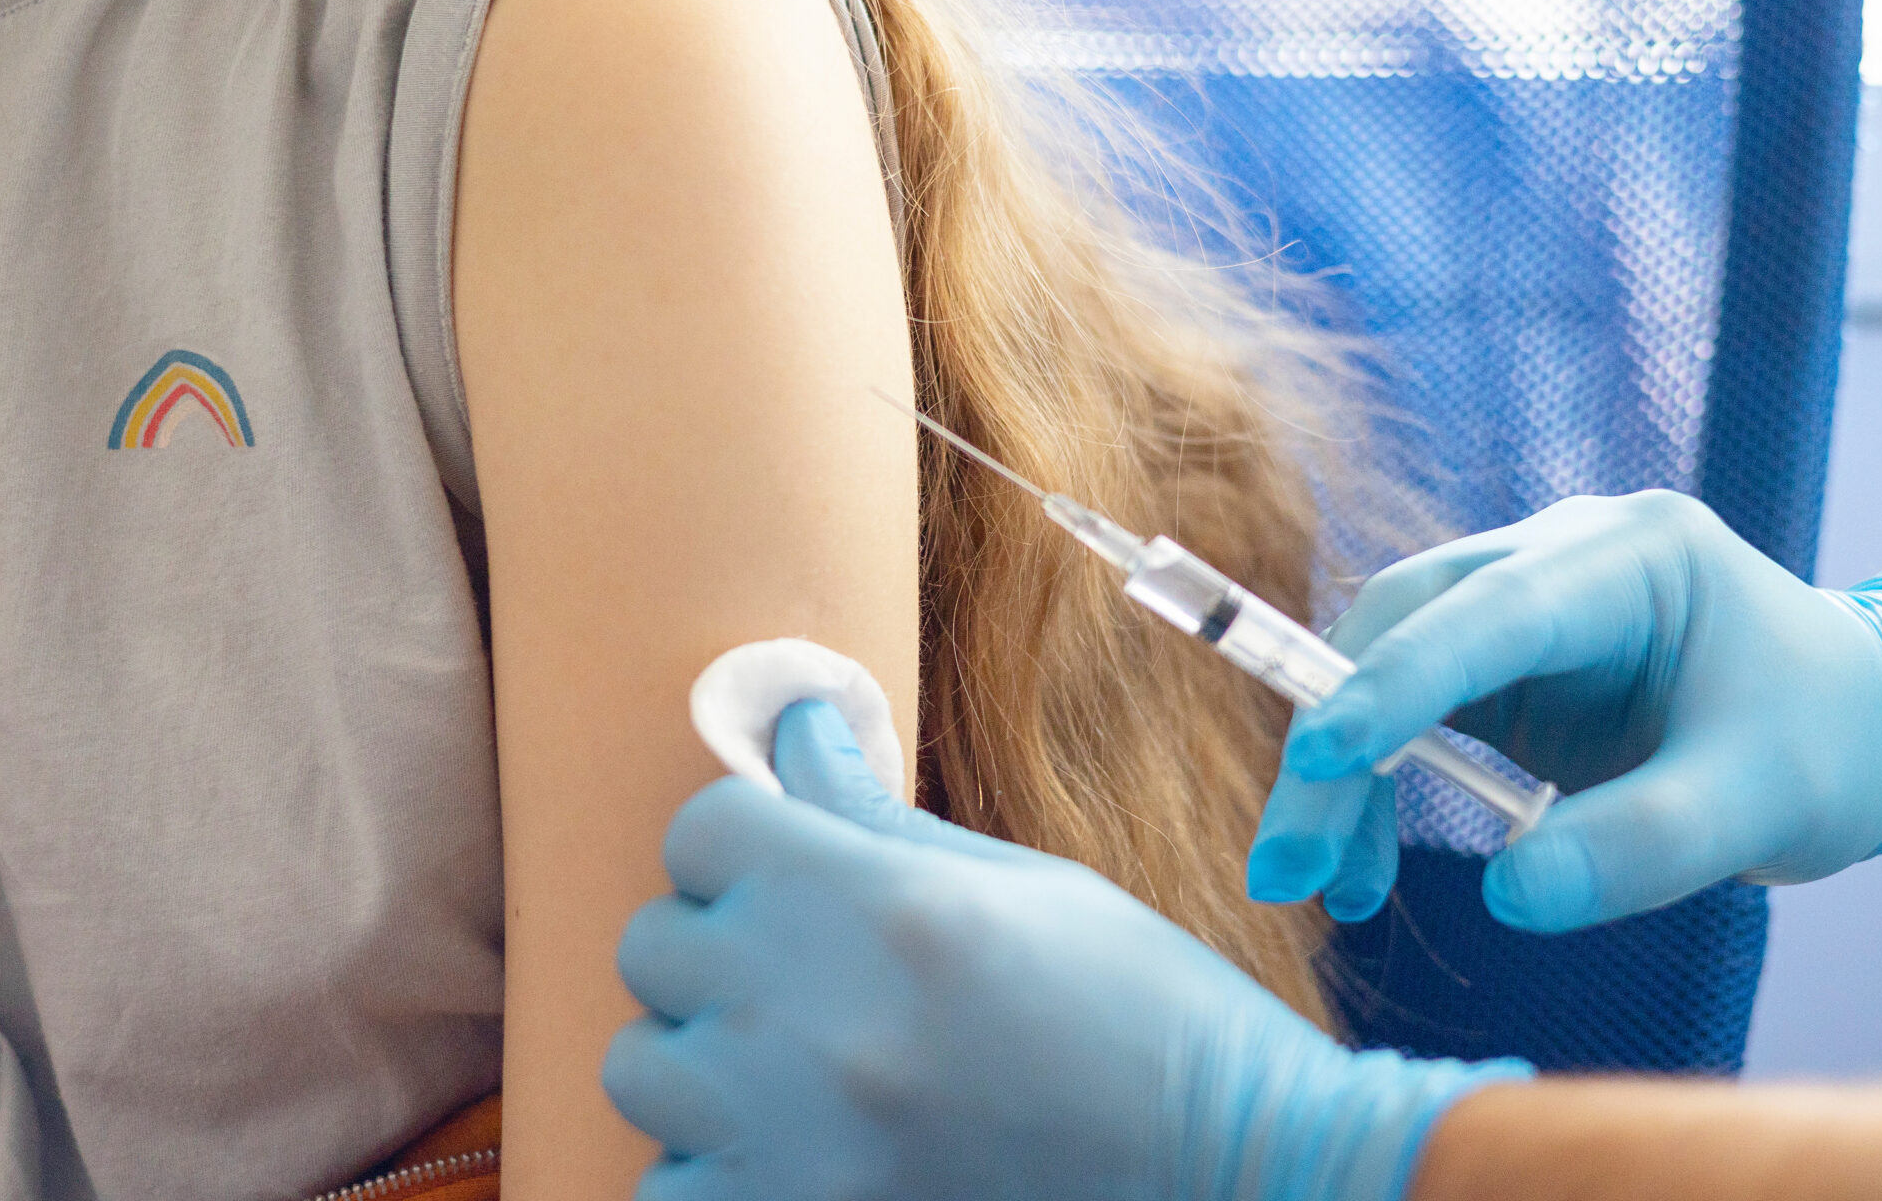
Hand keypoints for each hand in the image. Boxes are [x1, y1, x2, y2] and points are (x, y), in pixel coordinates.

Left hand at [604, 701, 1521, 1200]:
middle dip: (719, 952)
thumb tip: (794, 727)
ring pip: (641, 1071)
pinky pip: (664, 1188)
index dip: (744, 845)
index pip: (702, 830)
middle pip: (654, 947)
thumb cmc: (1144, 1023)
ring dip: (704, 1067)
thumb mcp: (1021, 887)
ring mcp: (793, 1141)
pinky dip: (711, 1174)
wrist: (1239, 1179)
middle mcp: (815, 1019)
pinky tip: (795, 1159)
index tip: (788, 875)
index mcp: (879, 905)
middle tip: (807, 981)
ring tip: (799, 1078)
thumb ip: (877, 817)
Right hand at [1246, 490, 1881, 932]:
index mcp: (1632, 555)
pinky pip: (1407, 716)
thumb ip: (1647, 845)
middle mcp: (1554, 559)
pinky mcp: (1501, 665)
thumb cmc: (1830, 743)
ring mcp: (1519, 607)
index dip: (1399, 681)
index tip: (1326, 755)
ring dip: (1338, 777)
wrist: (1863, 726)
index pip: (1491, 612)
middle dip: (1334, 744)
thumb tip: (1509, 896)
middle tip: (1287, 864)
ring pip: (1384, 669)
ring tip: (1320, 887)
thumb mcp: (1767, 803)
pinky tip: (1364, 867)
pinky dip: (1373, 789)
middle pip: (1402, 628)